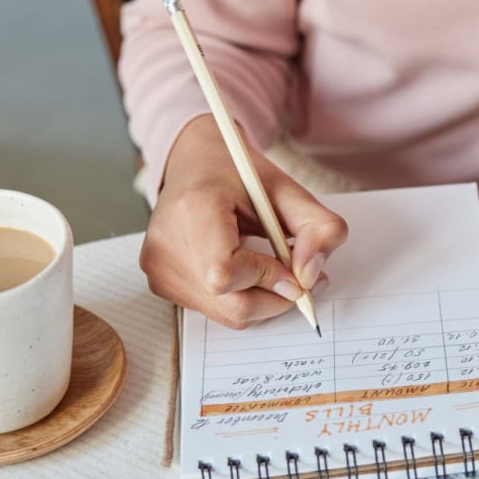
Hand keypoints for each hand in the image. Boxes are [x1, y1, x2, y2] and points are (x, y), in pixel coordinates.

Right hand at [141, 115, 346, 328]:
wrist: (196, 164)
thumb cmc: (239, 177)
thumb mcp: (290, 192)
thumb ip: (319, 229)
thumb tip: (311, 277)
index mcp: (192, 210)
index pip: (225, 272)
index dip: (267, 278)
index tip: (291, 268)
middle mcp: (166, 244)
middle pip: (232, 305)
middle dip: (275, 296)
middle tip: (294, 274)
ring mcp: (158, 268)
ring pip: (228, 314)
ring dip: (261, 298)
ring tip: (266, 264)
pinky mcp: (160, 283)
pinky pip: (215, 310)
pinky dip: (240, 297)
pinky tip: (242, 268)